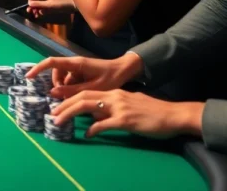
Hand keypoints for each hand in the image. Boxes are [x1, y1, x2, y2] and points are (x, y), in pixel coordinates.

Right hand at [26, 0, 74, 17]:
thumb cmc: (61, 3)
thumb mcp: (49, 4)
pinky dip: (39, 12)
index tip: (29, 6)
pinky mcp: (47, 6)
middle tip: (30, 12)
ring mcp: (45, 1)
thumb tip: (29, 4)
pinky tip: (39, 15)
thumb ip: (39, 4)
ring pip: (37, 5)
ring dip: (35, 10)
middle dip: (32, 6)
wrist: (70, 7)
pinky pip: (41, 9)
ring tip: (36, 15)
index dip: (30, 0)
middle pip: (34, 0)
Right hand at [26, 53, 143, 98]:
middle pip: (55, 72)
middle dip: (55, 86)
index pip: (51, 63)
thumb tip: (53, 93)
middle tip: (61, 99)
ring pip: (63, 78)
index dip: (38, 69)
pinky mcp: (81, 73)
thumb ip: (72, 90)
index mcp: (75, 64)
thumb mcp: (93, 88)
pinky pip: (70, 80)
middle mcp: (74, 64)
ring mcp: (77, 68)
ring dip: (63, 89)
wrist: (126, 70)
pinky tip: (78, 97)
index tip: (28, 78)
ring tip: (71, 100)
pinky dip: (70, 88)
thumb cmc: (111, 77)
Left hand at [51, 90, 203, 138]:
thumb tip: (97, 116)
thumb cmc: (154, 112)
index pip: (87, 92)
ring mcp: (119, 107)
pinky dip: (92, 129)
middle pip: (82, 97)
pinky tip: (87, 134)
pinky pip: (103, 124)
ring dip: (70, 113)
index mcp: (115, 93)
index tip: (58, 106)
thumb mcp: (130, 105)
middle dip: (64, 104)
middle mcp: (114, 96)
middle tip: (52, 114)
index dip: (70, 98)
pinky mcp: (126, 120)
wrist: (174, 115)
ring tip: (59, 121)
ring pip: (88, 107)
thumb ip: (113, 108)